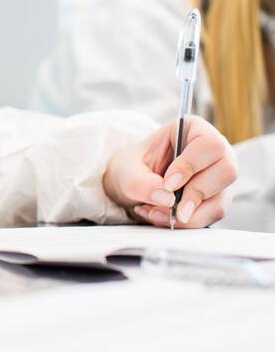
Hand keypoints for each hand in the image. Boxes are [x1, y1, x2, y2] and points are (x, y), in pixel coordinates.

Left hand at [102, 116, 236, 227]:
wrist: (131, 184)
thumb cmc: (132, 167)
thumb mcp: (126, 170)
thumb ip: (140, 182)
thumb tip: (166, 198)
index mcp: (193, 129)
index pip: (209, 144)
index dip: (191, 165)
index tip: (169, 183)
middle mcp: (213, 152)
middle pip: (226, 170)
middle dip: (196, 193)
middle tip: (172, 207)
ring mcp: (218, 177)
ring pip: (221, 198)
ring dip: (190, 213)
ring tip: (157, 213)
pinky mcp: (216, 199)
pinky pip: (213, 214)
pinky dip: (189, 222)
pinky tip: (164, 218)